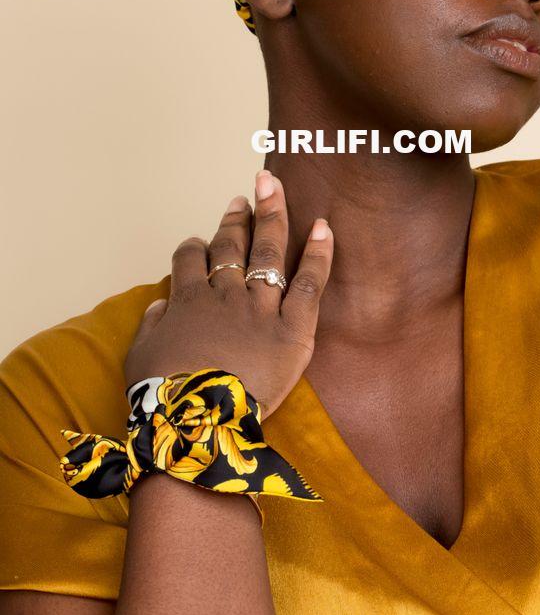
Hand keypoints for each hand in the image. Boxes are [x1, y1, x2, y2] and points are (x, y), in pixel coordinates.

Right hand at [124, 170, 332, 419]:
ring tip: (273, 191)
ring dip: (271, 218)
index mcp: (189, 301)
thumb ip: (151, 325)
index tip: (198, 242)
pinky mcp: (293, 328)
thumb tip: (159, 306)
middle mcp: (226, 295)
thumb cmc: (162, 397)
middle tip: (243, 198)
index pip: (189, 259)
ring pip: (268, 252)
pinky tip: (324, 227)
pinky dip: (319, 254)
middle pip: (231, 246)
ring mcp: (261, 308)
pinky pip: (310, 283)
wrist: (198, 423)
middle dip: (236, 219)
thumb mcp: (140, 356)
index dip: (193, 246)